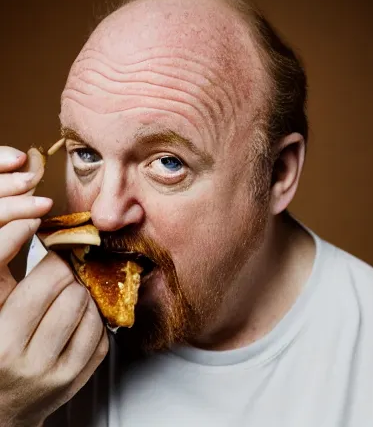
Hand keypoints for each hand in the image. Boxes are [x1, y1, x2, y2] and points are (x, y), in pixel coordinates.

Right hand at [0, 147, 108, 425]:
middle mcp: (17, 355)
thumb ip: (4, 277)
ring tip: (68, 296)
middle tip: (61, 271)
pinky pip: (100, 332)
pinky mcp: (74, 380)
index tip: (52, 235)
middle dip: (67, 272)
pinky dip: (94, 319)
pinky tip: (77, 320)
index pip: (39, 276)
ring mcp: (49, 372)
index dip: (50, 249)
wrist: (0, 409)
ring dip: (82, 294)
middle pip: (67, 285)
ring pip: (88, 305)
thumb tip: (29, 227)